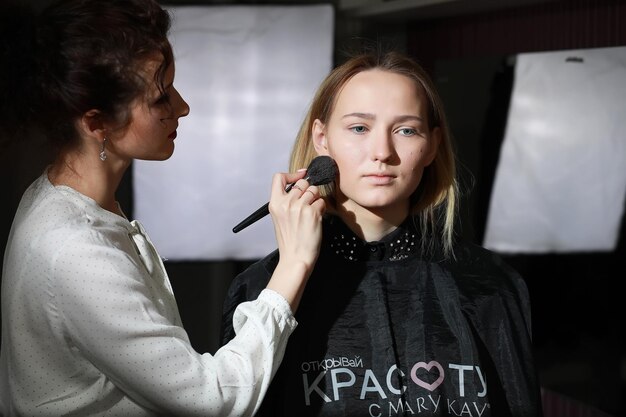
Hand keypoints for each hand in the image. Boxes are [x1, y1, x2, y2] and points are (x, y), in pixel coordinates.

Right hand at [265, 170, 325, 311]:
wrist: (296, 258)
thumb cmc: (290, 240)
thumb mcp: (280, 218)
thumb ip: (286, 202)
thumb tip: (299, 186)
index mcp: (274, 204)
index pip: (278, 177)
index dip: (291, 174)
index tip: (300, 176)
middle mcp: (286, 203)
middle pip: (302, 182)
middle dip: (308, 190)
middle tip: (308, 204)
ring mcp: (299, 207)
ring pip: (314, 190)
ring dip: (316, 200)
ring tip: (311, 214)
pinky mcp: (312, 212)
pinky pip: (322, 202)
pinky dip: (322, 210)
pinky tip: (316, 220)